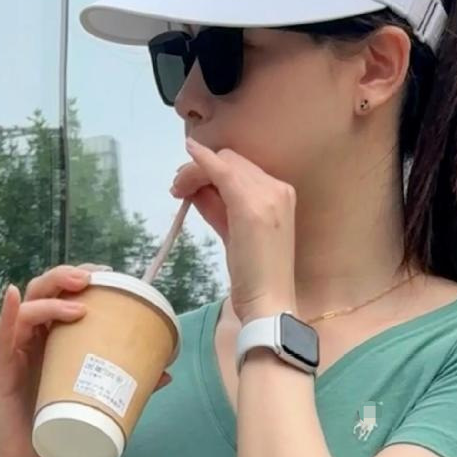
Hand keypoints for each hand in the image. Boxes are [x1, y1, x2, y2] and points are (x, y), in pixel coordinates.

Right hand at [0, 264, 171, 456]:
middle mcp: (32, 337)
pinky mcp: (1, 369)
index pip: (61, 293)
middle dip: (67, 276)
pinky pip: (2, 336)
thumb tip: (164, 373)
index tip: (108, 274)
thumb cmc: (55, 424)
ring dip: (51, 297)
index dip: (81, 276)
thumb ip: (124, 383)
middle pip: (43, 291)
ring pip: (27, 308)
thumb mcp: (92, 397)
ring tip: (79, 302)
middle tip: (93, 278)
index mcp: (52, 337)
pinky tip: (12, 296)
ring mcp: (15, 350)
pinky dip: (7, 314)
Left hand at [171, 136, 296, 321]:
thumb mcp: (236, 236)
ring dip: (195, 171)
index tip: (190, 185)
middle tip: (177, 189)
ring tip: (176, 189)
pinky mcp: (249, 205)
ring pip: (224, 163)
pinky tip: (190, 151)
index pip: (242, 169)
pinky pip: (222, 171)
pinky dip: (203, 161)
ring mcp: (267, 195)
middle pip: (233, 161)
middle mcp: (278, 189)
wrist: (270, 305)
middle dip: (201, 169)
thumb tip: (197, 190)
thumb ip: (220, 210)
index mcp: (280, 196)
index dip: (213, 171)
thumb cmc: (255, 280)